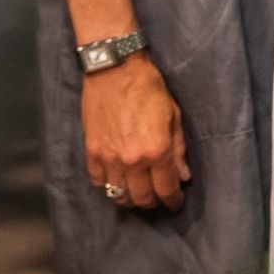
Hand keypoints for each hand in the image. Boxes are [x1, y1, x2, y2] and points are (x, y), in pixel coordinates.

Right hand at [80, 54, 189, 212]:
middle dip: (153, 202)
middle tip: (159, 198)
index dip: (173, 200)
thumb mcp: (174, 115)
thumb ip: (178, 149)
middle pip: (142, 198)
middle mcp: (132, 160)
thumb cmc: (149, 89)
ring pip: (118, 195)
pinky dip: (108, 187)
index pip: (166, 188)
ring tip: (138, 193)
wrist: (115, 71)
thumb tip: (183, 176)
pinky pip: (98, 182)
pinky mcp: (91, 152)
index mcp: (157, 150)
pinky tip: (117, 182)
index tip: (176, 203)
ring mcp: (109, 159)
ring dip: (130, 199)